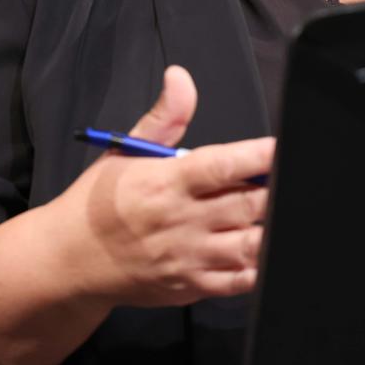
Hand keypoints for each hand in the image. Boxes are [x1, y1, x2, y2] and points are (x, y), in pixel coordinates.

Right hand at [49, 66, 273, 307]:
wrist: (69, 260)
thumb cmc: (99, 201)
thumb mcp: (126, 150)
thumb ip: (164, 116)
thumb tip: (181, 77)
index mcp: (166, 182)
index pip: (221, 166)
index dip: (257, 156)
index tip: (280, 148)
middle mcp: (181, 221)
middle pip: (246, 205)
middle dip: (275, 191)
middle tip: (294, 177)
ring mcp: (189, 258)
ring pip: (249, 245)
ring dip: (273, 229)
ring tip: (285, 212)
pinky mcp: (191, 287)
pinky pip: (239, 282)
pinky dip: (260, 266)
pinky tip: (270, 249)